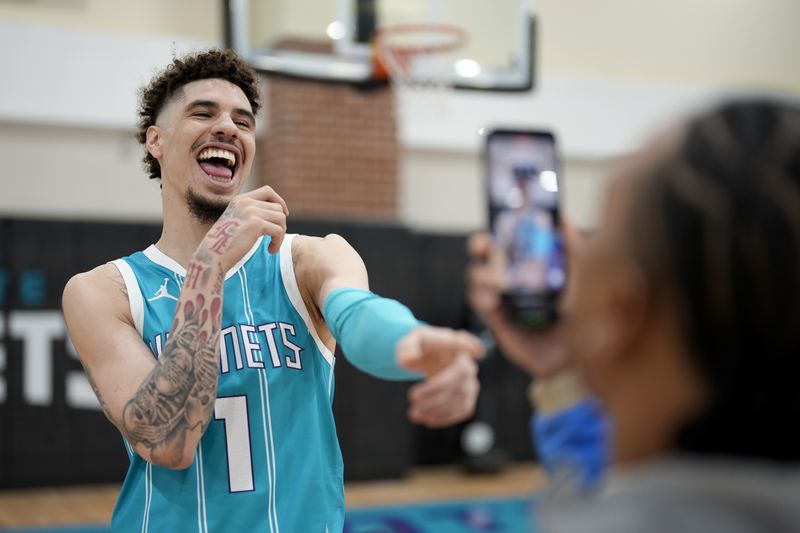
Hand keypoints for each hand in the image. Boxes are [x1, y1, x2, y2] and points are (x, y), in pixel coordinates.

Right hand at [198, 185, 288, 269]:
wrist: (213, 256)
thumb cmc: (225, 244)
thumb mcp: (237, 222)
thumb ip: (252, 214)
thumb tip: (279, 212)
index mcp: (240, 199)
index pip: (268, 191)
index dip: (279, 202)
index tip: (284, 214)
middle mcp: (245, 202)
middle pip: (277, 207)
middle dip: (281, 224)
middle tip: (275, 238)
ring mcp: (251, 211)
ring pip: (281, 218)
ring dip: (281, 234)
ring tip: (272, 245)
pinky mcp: (256, 224)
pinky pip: (279, 231)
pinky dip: (278, 242)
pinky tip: (270, 250)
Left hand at [396, 326, 483, 427]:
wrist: (428, 358)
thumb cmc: (420, 347)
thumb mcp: (409, 342)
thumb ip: (407, 348)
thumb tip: (408, 359)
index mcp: (454, 344)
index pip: (464, 343)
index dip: (471, 347)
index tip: (477, 351)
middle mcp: (467, 363)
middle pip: (458, 380)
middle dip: (435, 392)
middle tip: (412, 397)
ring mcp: (470, 382)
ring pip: (461, 399)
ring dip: (437, 409)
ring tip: (414, 413)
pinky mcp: (468, 398)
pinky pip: (462, 410)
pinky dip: (444, 418)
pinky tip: (426, 419)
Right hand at [466, 221, 581, 378]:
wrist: (580, 353)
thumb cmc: (584, 315)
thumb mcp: (582, 277)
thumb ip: (572, 248)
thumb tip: (563, 219)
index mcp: (529, 266)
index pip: (506, 242)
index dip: (497, 231)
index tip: (496, 226)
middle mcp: (511, 280)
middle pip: (484, 255)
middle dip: (479, 246)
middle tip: (485, 247)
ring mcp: (502, 300)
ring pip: (475, 278)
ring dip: (481, 274)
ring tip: (496, 280)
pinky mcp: (496, 321)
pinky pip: (479, 304)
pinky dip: (481, 297)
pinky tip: (492, 299)